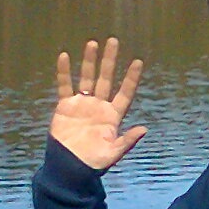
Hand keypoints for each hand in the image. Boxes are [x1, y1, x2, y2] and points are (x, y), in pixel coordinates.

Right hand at [50, 37, 146, 170]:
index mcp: (113, 116)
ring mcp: (82, 104)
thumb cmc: (93, 163)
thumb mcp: (113, 153)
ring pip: (87, 77)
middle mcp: (99, 106)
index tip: (138, 61)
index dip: (131, 78)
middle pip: (106, 78)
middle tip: (113, 41)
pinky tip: (64, 56)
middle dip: (110, 60)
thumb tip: (144, 129)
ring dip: (89, 61)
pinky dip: (64, 72)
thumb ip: (127, 140)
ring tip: (92, 43)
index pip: (124, 92)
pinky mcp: (65, 106)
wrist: (69, 167)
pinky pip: (65, 85)